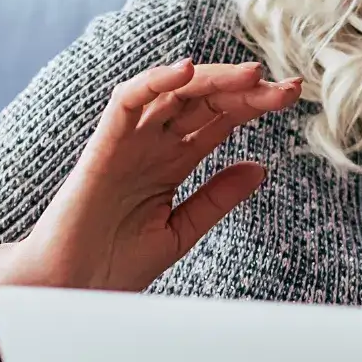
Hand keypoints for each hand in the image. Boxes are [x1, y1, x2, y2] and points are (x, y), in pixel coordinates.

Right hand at [7, 59, 301, 293]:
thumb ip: (217, 198)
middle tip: (289, 87)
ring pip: (172, 92)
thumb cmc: (114, 263)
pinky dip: (155, 81)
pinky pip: (126, 102)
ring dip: (213, 79)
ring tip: (253, 74)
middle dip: (247, 90)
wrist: (68, 290)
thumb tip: (261, 168)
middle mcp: (152, 144)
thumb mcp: (182, 230)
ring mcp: (127, 142)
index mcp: (172, 162)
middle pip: (204, 101)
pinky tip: (187, 71)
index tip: (293, 96)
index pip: (220, 120)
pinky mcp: (102, 147)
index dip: (256, 104)